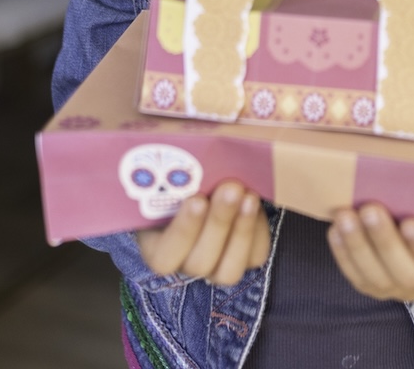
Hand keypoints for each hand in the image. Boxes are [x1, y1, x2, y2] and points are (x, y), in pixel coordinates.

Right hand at [136, 180, 270, 284]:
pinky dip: (258, 229)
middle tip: (230, 188)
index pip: (163, 258)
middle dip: (218, 223)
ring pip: (228, 269)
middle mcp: (184, 263)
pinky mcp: (244, 259)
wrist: (209, 180)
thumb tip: (179, 144)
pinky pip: (254, 255)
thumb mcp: (173, 170)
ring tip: (249, 196)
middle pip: (200, 261)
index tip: (197, 199)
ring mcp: (215, 267)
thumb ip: (174, 168)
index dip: (182, 231)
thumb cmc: (182, 175)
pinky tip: (257, 201)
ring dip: (241, 230)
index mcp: (156, 246)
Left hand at [328, 203, 413, 301]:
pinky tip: (335, 229)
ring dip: (358, 244)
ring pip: (376, 275)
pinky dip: (343, 252)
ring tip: (345, 216)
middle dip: (385, 241)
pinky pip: (356, 274)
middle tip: (371, 210)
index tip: (411, 223)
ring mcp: (396, 288)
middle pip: (406, 273)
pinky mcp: (371, 285)